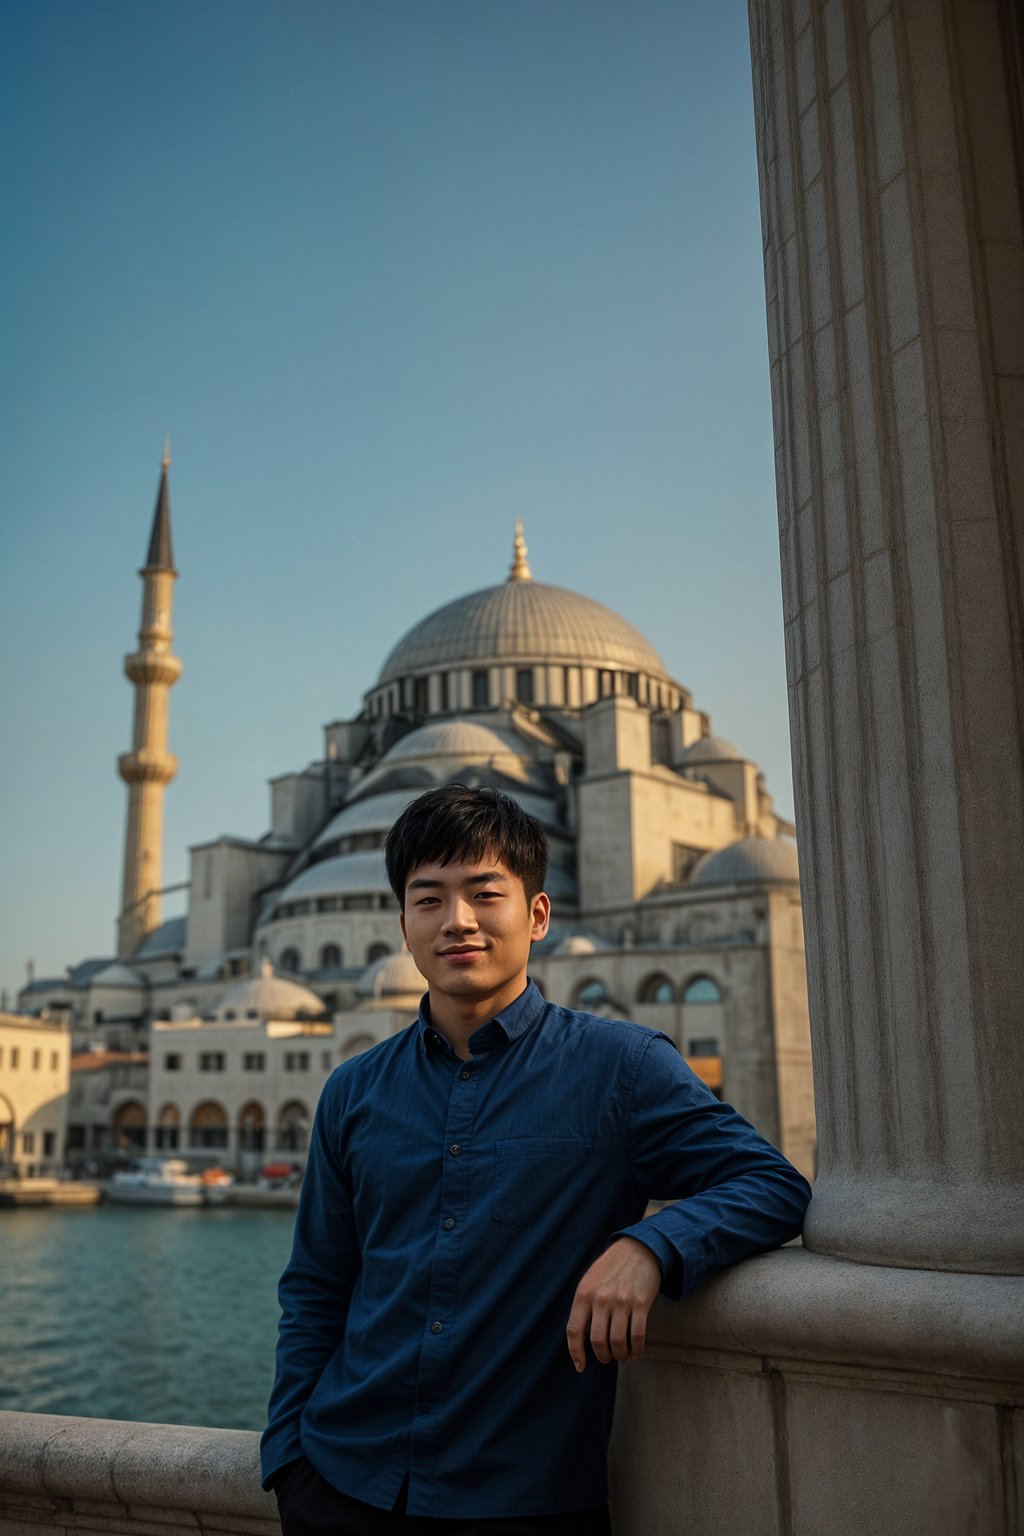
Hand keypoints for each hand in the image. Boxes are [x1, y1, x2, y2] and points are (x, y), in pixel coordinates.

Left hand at [565, 1236, 661, 1371]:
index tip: (580, 1366)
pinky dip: (636, 1349)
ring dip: (620, 1354)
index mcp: (584, 1294)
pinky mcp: (641, 1303)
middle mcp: (601, 1298)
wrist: (638, 1248)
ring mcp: (622, 1301)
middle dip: (603, 1356)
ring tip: (622, 1354)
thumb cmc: (610, 1269)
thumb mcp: (590, 1282)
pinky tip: (635, 1351)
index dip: (576, 1353)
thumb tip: (581, 1339)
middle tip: (607, 1357)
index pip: (573, 1331)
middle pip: (598, 1341)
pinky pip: (637, 1335)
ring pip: (618, 1342)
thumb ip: (584, 1307)